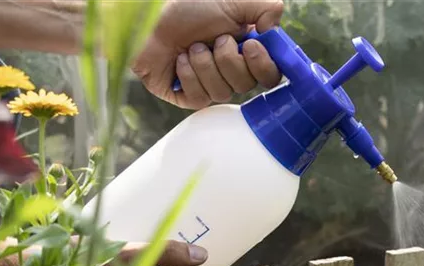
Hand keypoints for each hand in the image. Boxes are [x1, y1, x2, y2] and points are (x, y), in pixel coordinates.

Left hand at [132, 0, 283, 108]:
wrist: (148, 13)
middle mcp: (230, 70)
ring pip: (222, 92)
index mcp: (246, 49)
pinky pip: (200, 98)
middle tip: (215, 40)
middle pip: (247, 85)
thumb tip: (274, 30)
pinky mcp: (188, 96)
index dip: (263, 66)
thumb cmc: (189, 3)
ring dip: (206, 65)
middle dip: (229, 60)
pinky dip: (190, 75)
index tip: (251, 45)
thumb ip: (266, 8)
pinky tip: (180, 60)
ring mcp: (209, 84)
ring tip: (192, 46)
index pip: (270, 75)